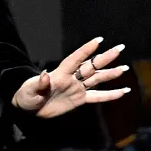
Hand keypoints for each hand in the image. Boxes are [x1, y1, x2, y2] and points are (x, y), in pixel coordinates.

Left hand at [12, 37, 128, 118]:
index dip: (86, 50)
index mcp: (60, 74)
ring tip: (123, 68)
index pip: (75, 59)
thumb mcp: (31, 90)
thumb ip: (40, 83)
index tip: (99, 40)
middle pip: (91, 66)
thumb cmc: (27, 96)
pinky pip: (97, 97)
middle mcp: (71, 78)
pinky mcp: (79, 100)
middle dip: (105, 58)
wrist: (29, 109)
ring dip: (110, 73)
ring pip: (97, 79)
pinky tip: (122, 92)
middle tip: (120, 48)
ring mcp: (76, 88)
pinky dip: (110, 95)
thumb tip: (44, 74)